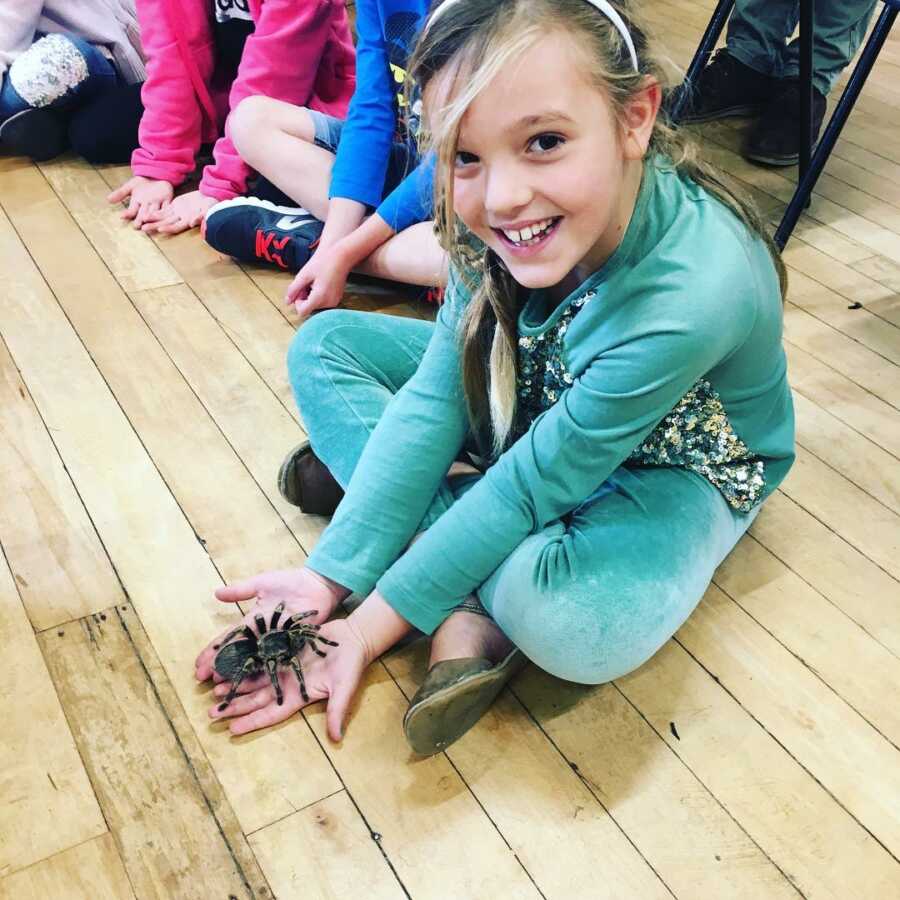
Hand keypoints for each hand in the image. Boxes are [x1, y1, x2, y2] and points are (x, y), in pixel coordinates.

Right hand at [107, 176, 173, 229]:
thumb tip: (108, 199)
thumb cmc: (142, 182)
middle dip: (139, 220)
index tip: (122, 216)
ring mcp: (157, 204)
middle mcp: (147, 206)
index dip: (127, 213)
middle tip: (136, 226)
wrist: (155, 174)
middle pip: (143, 214)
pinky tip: (162, 214)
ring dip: (151, 218)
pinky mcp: (167, 200)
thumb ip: (120, 193)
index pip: (131, 210)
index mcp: (138, 203)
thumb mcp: (130, 186)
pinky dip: (164, 210)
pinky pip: (166, 207)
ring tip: (147, 222)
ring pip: (154, 213)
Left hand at [142, 190, 217, 234]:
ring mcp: (177, 213)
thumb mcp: (208, 210)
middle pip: (165, 224)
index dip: (168, 228)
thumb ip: (200, 217)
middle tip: (143, 228)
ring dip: (152, 219)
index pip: (176, 226)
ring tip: (141, 220)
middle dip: (154, 226)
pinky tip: (146, 212)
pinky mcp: (175, 206)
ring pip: (162, 217)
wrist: (210, 196)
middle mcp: (181, 219)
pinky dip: (155, 212)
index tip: (160, 229)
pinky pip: (163, 210)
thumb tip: (192, 223)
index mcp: (188, 221)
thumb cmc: (212, 205)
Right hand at [194, 567, 348, 682]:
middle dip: (219, 666)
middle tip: (203, 680)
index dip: (213, 651)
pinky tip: (255, 684)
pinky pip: (278, 660)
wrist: (316, 585)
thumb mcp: (261, 583)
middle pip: (237, 654)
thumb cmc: (290, 582)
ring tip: (222, 686)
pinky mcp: (291, 645)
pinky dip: (267, 672)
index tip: (198, 664)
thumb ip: (240, 590)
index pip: (228, 639)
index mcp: (251, 622)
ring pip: (253, 661)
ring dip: (238, 674)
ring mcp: (276, 642)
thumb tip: (216, 593)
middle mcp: (261, 635)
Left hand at [209, 617, 367, 738]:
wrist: (354, 638)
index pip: (270, 713)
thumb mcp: (345, 688)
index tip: (231, 730)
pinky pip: (260, 657)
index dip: (251, 722)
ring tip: (215, 692)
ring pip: (254, 680)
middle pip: (256, 699)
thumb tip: (336, 738)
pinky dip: (245, 662)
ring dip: (236, 687)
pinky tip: (230, 664)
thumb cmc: (351, 664)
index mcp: (299, 696)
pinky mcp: (284, 649)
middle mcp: (287, 684)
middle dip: (235, 707)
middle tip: (212, 714)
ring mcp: (284, 667)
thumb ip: (337, 711)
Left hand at [285, 240, 351, 317]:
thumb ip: (293, 290)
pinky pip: (323, 302)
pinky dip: (319, 295)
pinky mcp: (337, 299)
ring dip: (311, 296)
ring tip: (316, 281)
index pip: (302, 312)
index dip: (298, 301)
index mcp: (320, 298)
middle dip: (305, 297)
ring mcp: (334, 302)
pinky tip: (322, 283)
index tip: (301, 289)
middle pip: (309, 308)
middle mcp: (328, 303)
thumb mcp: (304, 275)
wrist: (341, 256)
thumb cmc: (323, 262)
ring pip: (315, 305)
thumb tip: (287, 302)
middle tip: (308, 282)